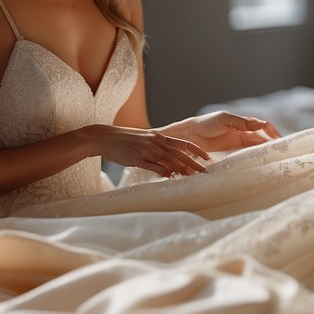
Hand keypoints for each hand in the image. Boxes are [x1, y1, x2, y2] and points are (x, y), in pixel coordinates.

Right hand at [90, 125, 210, 176]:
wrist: (105, 137)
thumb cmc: (124, 139)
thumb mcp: (144, 139)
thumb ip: (157, 147)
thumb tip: (169, 161)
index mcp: (159, 136)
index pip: (184, 144)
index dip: (197, 151)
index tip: (208, 158)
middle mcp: (156, 142)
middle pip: (180, 154)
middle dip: (194, 163)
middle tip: (206, 172)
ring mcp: (147, 150)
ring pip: (170, 160)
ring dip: (182, 169)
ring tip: (193, 177)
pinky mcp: (137, 158)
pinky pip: (154, 166)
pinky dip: (164, 172)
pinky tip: (171, 177)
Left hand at [162, 111, 280, 153]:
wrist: (188, 136)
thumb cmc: (206, 124)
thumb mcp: (224, 119)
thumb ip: (241, 122)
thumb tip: (260, 123)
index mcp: (244, 125)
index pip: (264, 128)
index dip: (274, 134)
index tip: (281, 142)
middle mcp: (243, 135)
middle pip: (263, 141)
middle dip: (273, 147)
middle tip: (282, 155)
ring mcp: (238, 147)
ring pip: (256, 151)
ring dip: (265, 156)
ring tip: (273, 163)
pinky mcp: (232, 157)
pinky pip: (246, 160)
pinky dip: (253, 163)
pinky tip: (257, 168)